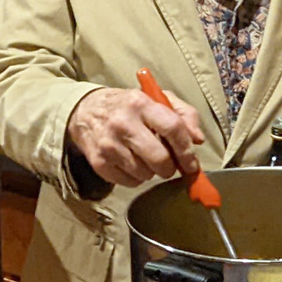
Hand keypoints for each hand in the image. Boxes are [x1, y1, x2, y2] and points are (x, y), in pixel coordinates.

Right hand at [66, 87, 205, 187]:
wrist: (84, 111)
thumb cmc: (127, 107)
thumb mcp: (155, 99)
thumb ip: (183, 115)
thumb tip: (197, 140)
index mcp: (141, 104)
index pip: (173, 129)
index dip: (187, 151)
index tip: (192, 164)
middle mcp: (124, 123)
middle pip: (160, 159)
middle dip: (170, 168)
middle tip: (168, 164)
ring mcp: (109, 144)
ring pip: (146, 174)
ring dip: (151, 171)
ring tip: (144, 157)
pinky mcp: (99, 162)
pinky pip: (130, 182)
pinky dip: (136, 177)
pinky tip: (130, 162)